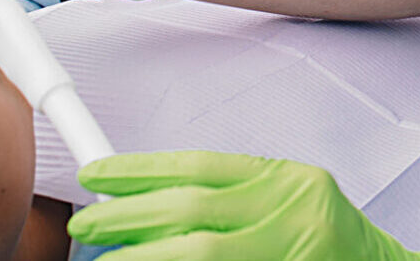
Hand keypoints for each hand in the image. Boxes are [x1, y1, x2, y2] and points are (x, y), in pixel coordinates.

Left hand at [70, 151, 419, 260]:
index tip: (98, 175)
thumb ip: (235, 195)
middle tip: (89, 222)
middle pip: (190, 211)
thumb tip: (152, 199)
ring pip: (197, 254)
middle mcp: (291, 216)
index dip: (141, 170)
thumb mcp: (291, 198)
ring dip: (140, 257)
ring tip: (104, 259)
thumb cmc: (330, 241)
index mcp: (289, 183)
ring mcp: (287, 255)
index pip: (200, 168)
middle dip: (128, 215)